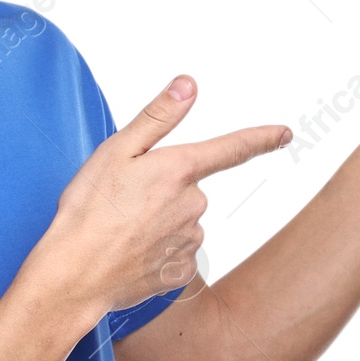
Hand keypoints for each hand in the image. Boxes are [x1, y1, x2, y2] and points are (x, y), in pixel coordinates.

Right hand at [34, 77, 289, 317]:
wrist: (75, 274)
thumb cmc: (88, 212)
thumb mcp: (116, 151)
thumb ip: (158, 116)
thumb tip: (188, 86)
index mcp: (179, 170)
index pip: (231, 149)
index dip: (261, 138)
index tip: (284, 134)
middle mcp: (193, 204)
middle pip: (187, 188)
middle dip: (161, 190)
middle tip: (121, 202)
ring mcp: (190, 240)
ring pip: (181, 220)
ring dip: (157, 221)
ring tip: (119, 229)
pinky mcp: (182, 272)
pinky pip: (175, 252)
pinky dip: (156, 250)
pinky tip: (130, 252)